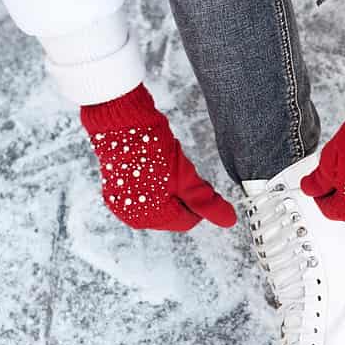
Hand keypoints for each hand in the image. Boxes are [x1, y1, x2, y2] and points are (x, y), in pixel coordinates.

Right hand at [80, 85, 236, 230]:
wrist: (121, 122)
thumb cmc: (151, 148)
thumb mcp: (185, 177)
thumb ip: (206, 202)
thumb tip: (229, 220)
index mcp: (151, 217)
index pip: (187, 221)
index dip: (198, 203)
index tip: (199, 182)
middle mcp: (133, 216)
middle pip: (172, 214)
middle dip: (182, 196)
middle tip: (182, 172)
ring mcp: (122, 203)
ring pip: (159, 204)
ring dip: (168, 190)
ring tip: (166, 168)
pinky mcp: (115, 190)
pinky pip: (143, 194)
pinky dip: (153, 184)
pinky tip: (153, 168)